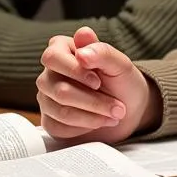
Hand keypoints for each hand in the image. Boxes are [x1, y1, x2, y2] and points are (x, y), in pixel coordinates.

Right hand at [36, 26, 160, 142]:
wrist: (129, 109)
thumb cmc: (122, 81)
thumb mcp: (120, 64)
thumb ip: (102, 52)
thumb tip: (81, 54)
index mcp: (62, 49)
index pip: (53, 58)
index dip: (75, 72)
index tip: (98, 82)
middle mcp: (50, 72)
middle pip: (59, 90)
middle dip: (92, 102)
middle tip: (117, 106)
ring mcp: (47, 97)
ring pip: (61, 111)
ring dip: (94, 116)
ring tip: (114, 114)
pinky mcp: (50, 120)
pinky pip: (60, 127)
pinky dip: (85, 127)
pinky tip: (99, 121)